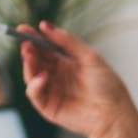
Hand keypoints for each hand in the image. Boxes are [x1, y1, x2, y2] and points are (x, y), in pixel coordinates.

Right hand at [19, 22, 132, 137]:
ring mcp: (51, 91)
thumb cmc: (107, 85)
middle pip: (35, 60)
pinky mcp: (48, 107)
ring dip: (28, 65)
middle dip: (28, 50)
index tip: (23, 28)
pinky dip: (35, 84)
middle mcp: (55, 75)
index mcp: (64, 62)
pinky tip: (43, 77)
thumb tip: (45, 25)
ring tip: (30, 55)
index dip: (32, 38)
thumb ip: (67, 41)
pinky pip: (34, 94)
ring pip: (31, 76)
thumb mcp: (88, 56)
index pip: (43, 47)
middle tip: (26, 42)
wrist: (114, 112)